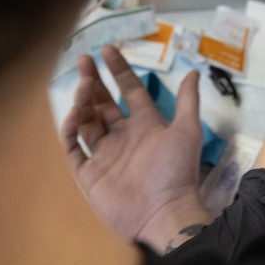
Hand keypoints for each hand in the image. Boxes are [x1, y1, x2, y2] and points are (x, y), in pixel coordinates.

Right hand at [62, 45, 209, 250]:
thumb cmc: (177, 173)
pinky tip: (73, 114)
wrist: (163, 214)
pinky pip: (73, 147)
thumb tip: (194, 72)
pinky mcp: (90, 174)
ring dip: (83, 101)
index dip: (119, 70)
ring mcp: (105, 154)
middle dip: (93, 80)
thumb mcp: (187, 131)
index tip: (107, 50)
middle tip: (83, 60)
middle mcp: (123, 136)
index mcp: (145, 125)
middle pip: (103, 102)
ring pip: (87, 121)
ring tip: (82, 87)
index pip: (129, 90)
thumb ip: (187, 101)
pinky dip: (69, 129)